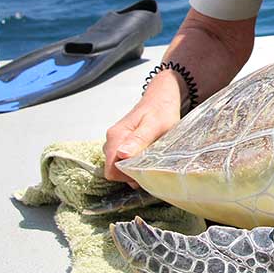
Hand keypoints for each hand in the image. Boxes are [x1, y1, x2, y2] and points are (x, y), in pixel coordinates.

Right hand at [104, 72, 182, 187]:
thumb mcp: (155, 126)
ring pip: (118, 165)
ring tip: (150, 159)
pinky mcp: (122, 142)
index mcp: (116, 136)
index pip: (111, 170)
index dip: (126, 176)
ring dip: (133, 168)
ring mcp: (116, 141)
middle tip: (150, 166)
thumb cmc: (161, 110)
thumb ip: (138, 140)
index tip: (143, 172)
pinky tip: (147, 156)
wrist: (162, 96)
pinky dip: (134, 162)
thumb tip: (122, 154)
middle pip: (113, 169)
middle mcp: (112, 139)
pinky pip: (123, 159)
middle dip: (130, 174)